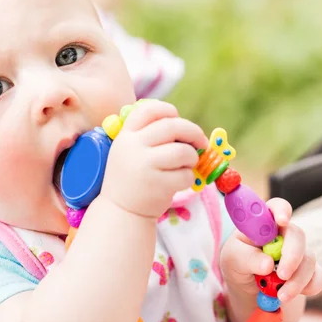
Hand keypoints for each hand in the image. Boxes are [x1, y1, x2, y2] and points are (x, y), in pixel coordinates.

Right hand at [100, 100, 207, 218]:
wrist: (120, 211)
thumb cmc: (132, 178)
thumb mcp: (129, 151)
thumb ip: (148, 135)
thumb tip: (187, 127)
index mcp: (126, 135)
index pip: (148, 110)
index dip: (168, 110)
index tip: (178, 119)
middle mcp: (133, 147)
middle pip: (172, 126)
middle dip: (193, 132)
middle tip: (200, 142)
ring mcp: (145, 166)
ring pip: (183, 151)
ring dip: (193, 157)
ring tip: (188, 165)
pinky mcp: (158, 185)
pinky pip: (186, 175)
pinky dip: (190, 178)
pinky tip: (180, 182)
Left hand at [220, 198, 321, 302]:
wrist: (248, 288)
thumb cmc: (238, 263)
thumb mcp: (232, 258)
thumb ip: (247, 258)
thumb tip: (268, 264)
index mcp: (264, 222)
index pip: (276, 207)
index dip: (281, 210)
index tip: (282, 221)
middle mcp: (284, 233)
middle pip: (297, 235)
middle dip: (292, 256)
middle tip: (281, 275)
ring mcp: (299, 252)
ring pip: (309, 260)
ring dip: (296, 280)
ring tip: (280, 295)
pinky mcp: (309, 271)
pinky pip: (318, 277)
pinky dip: (308, 288)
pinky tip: (291, 294)